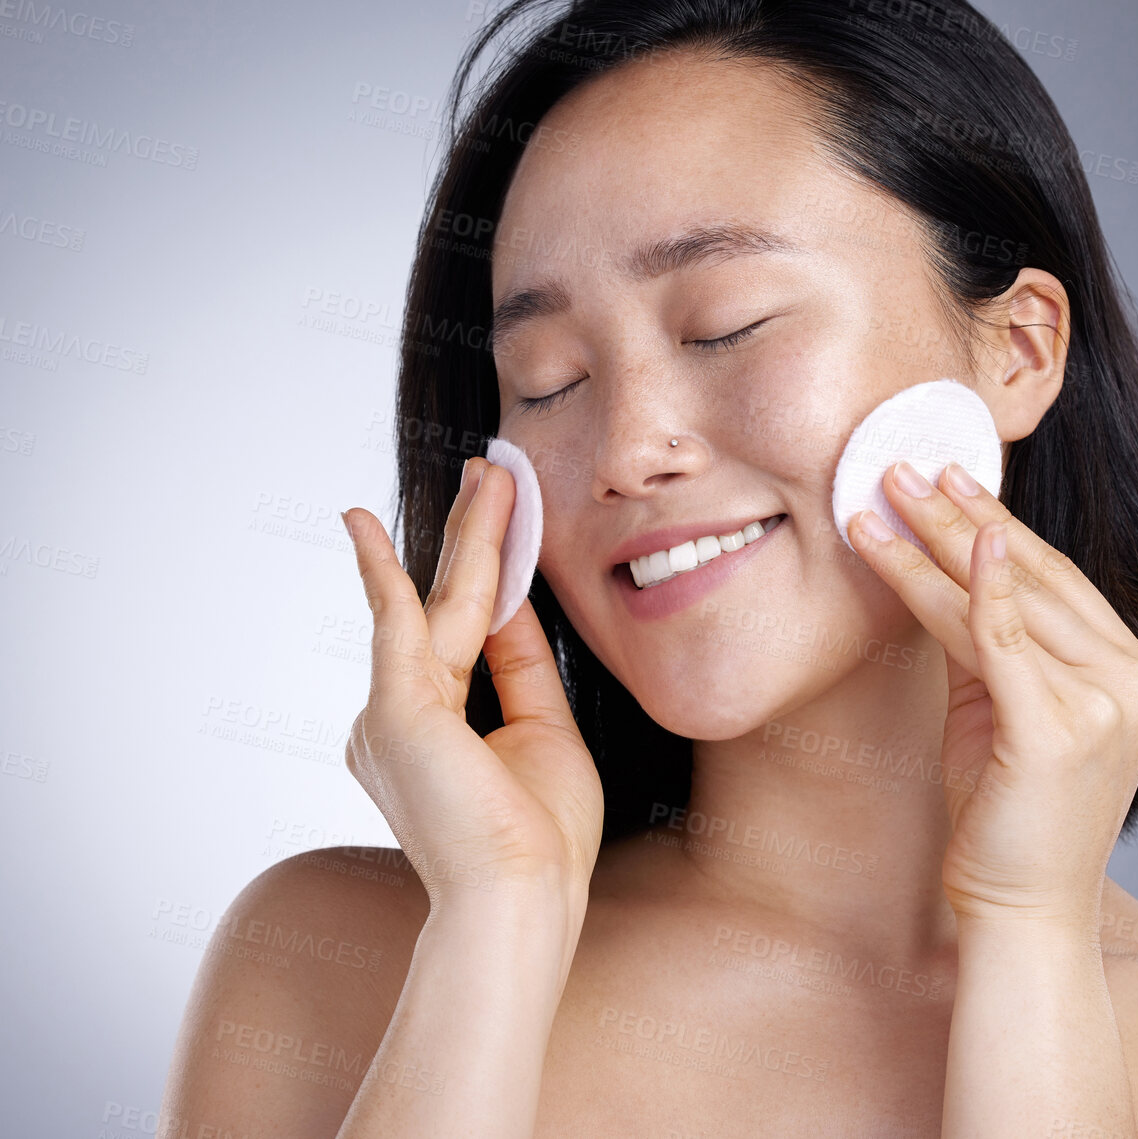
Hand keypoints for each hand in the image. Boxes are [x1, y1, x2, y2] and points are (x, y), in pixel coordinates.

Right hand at [341, 457, 602, 916]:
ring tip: (490, 472)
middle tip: (491, 474)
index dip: (496, 576)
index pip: (472, 635)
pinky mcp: (393, 709)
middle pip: (450, 606)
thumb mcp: (544, 734)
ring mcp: (389, 712)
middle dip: (475, 537)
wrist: (522, 897)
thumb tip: (514, 602)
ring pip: (440, 602)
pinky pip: (394, 621)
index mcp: (431, 730)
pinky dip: (380, 568)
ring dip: (469, 534)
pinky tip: (359, 523)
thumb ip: (522, 666)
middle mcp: (396, 718)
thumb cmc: (539, 838)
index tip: (511, 524)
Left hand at [847, 460, 1137, 937]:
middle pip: (1028, 574)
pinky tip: (932, 541)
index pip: (1053, 578)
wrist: (1023, 911)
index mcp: (1130, 670)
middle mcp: (1130, 678)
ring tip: (883, 495)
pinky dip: (968, 586)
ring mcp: (1103, 704)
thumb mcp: (1003, 711)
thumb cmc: (1007, 815)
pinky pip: (1001, 640)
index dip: (994, 521)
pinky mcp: (1057, 731)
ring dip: (935, 540)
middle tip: (903, 466)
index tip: (948, 477)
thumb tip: (946, 571)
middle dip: (957, 514)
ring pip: (1002, 599)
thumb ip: (992, 645)